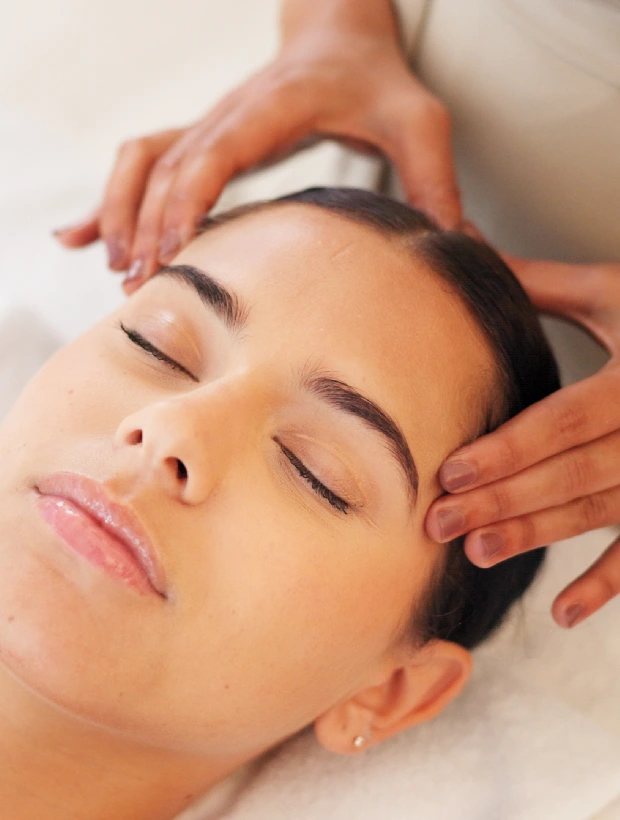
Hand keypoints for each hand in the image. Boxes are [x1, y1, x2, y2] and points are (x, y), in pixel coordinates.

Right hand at [53, 0, 460, 288]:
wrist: (342, 34)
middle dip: (147, 225)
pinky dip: (107, 200)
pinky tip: (78, 237)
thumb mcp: (420, 123)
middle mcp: (228, 113)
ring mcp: (209, 123)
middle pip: (167, 164)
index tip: (174, 253)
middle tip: (142, 288)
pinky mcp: (202, 136)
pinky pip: (139, 160)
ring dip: (120, 213)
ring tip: (115, 271)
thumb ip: (435, 183)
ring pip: (141, 160)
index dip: (189, 199)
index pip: (217, 150)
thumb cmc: (379, 80)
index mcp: (273, 107)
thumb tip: (456, 249)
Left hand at [425, 257, 619, 628]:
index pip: (566, 423)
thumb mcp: (617, 292)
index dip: (509, 450)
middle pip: (572, 475)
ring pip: (600, 513)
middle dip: (504, 502)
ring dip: (539, 537)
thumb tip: (466, 246)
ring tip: (476, 553)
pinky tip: (565, 614)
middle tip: (438, 524)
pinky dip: (608, 585)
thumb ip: (545, 283)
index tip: (450, 473)